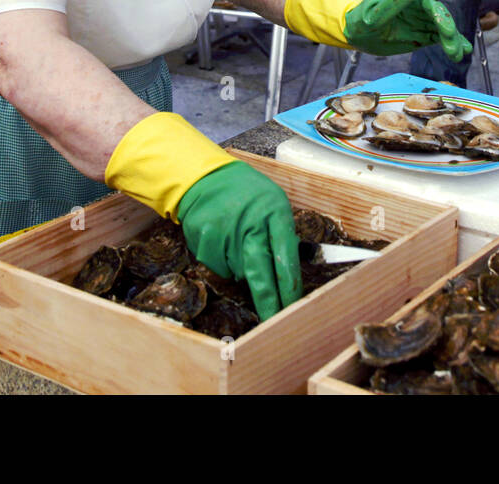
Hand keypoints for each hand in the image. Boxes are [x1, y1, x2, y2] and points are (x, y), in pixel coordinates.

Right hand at [176, 161, 301, 320]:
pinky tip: (224, 241)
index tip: (293, 305)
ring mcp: (225, 233)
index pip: (286, 257)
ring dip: (243, 270)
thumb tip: (289, 272)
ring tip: (239, 243)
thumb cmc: (247, 193)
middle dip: (268, 301)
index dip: (289, 286)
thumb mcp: (273, 203)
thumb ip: (281, 234)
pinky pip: (219, 267)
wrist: (205, 178)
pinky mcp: (204, 240)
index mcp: (274, 213)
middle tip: (274, 320)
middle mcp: (250, 224)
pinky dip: (224, 262)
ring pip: (239, 273)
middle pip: (260, 273)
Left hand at [344, 0, 470, 59]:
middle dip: (449, 33)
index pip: (429, 5)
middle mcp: (419, 9)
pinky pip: (440, 40)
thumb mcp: (372, 15)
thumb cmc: (361, 20)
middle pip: (441, 18)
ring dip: (453, 41)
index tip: (446, 31)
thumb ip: (392, 4)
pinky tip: (462, 52)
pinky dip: (451, 45)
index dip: (440, 16)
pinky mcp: (423, 36)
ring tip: (458, 55)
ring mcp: (422, 23)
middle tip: (453, 49)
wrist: (358, 34)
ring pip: (443, 30)